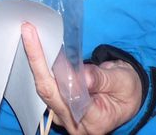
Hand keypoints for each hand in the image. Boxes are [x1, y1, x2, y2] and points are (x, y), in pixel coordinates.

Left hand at [21, 23, 141, 133]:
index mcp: (95, 121)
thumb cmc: (127, 90)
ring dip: (36, 60)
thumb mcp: (123, 82)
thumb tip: (82, 75)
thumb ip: (102, 79)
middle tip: (28, 32)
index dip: (61, 75)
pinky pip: (46, 84)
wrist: (127, 98)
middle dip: (37, 60)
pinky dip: (40, 65)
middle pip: (50, 92)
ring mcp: (63, 116)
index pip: (72, 99)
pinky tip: (34, 46)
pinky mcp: (58, 106)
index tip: (54, 53)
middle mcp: (74, 123)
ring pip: (44, 88)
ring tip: (29, 34)